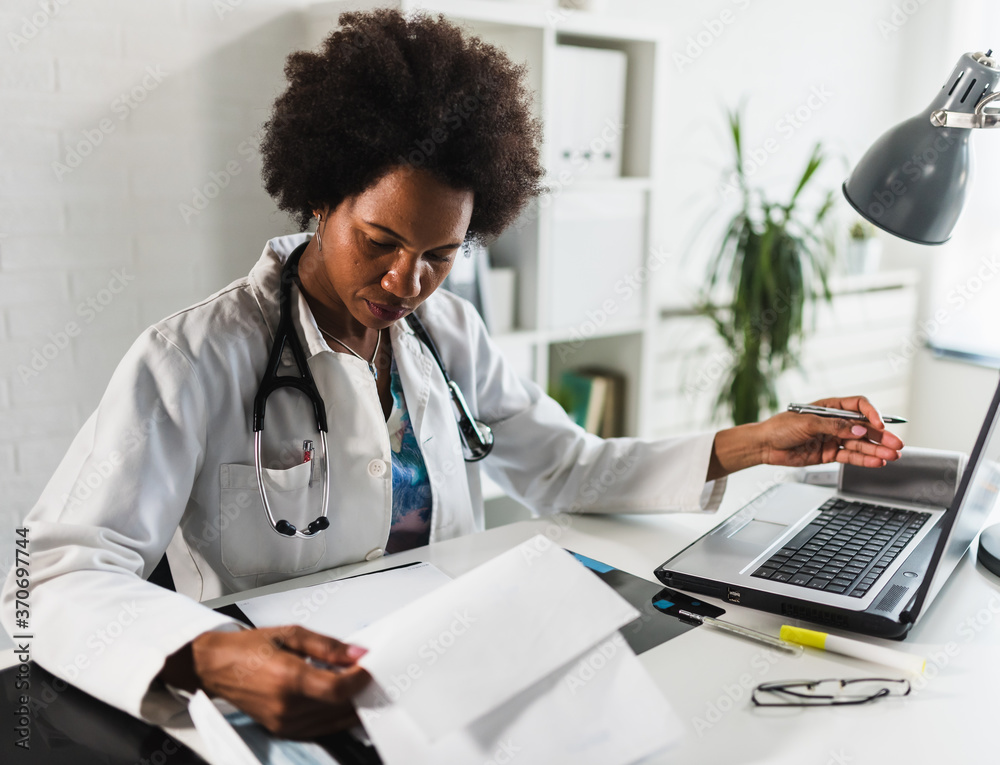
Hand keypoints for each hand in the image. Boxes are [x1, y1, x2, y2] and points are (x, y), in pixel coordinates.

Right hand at [160, 625, 369, 739]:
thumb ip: (328, 646)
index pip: (337, 689)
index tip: (369, 667)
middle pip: (338, 706)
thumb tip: (357, 653)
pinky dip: (334, 716)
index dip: (360, 680)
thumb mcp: (291, 634)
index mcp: (288, 678)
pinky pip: (319, 729)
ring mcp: (283, 722)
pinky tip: (340, 702)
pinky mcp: (282, 730)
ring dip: (350, 705)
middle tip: (368, 674)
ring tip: (357, 686)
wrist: (216, 667)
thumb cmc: (248, 648)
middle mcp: (285, 705)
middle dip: (359, 690)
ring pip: (332, 721)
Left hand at [757, 395, 903, 467]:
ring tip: (893, 456)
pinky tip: (877, 462)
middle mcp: (835, 422)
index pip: (858, 406)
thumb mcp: (807, 423)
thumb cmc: (780, 427)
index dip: (871, 413)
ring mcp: (833, 438)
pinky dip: (864, 460)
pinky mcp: (829, 453)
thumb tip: (859, 429)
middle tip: (896, 444)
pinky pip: (850, 457)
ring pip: (860, 444)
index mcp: (830, 407)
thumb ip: (834, 426)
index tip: (879, 424)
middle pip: (864, 427)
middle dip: (881, 436)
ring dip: (876, 450)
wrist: (764, 446)